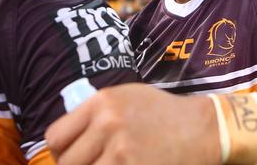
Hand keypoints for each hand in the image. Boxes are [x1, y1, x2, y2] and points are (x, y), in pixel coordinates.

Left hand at [45, 83, 220, 164]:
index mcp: (101, 102)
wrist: (201, 128)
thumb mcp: (126, 98)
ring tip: (112, 164)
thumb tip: (65, 138)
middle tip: (94, 163)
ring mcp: (121, 152)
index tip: (73, 154)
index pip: (55, 136)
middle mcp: (108, 124)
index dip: (62, 150)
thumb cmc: (162, 113)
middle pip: (67, 162)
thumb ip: (94, 113)